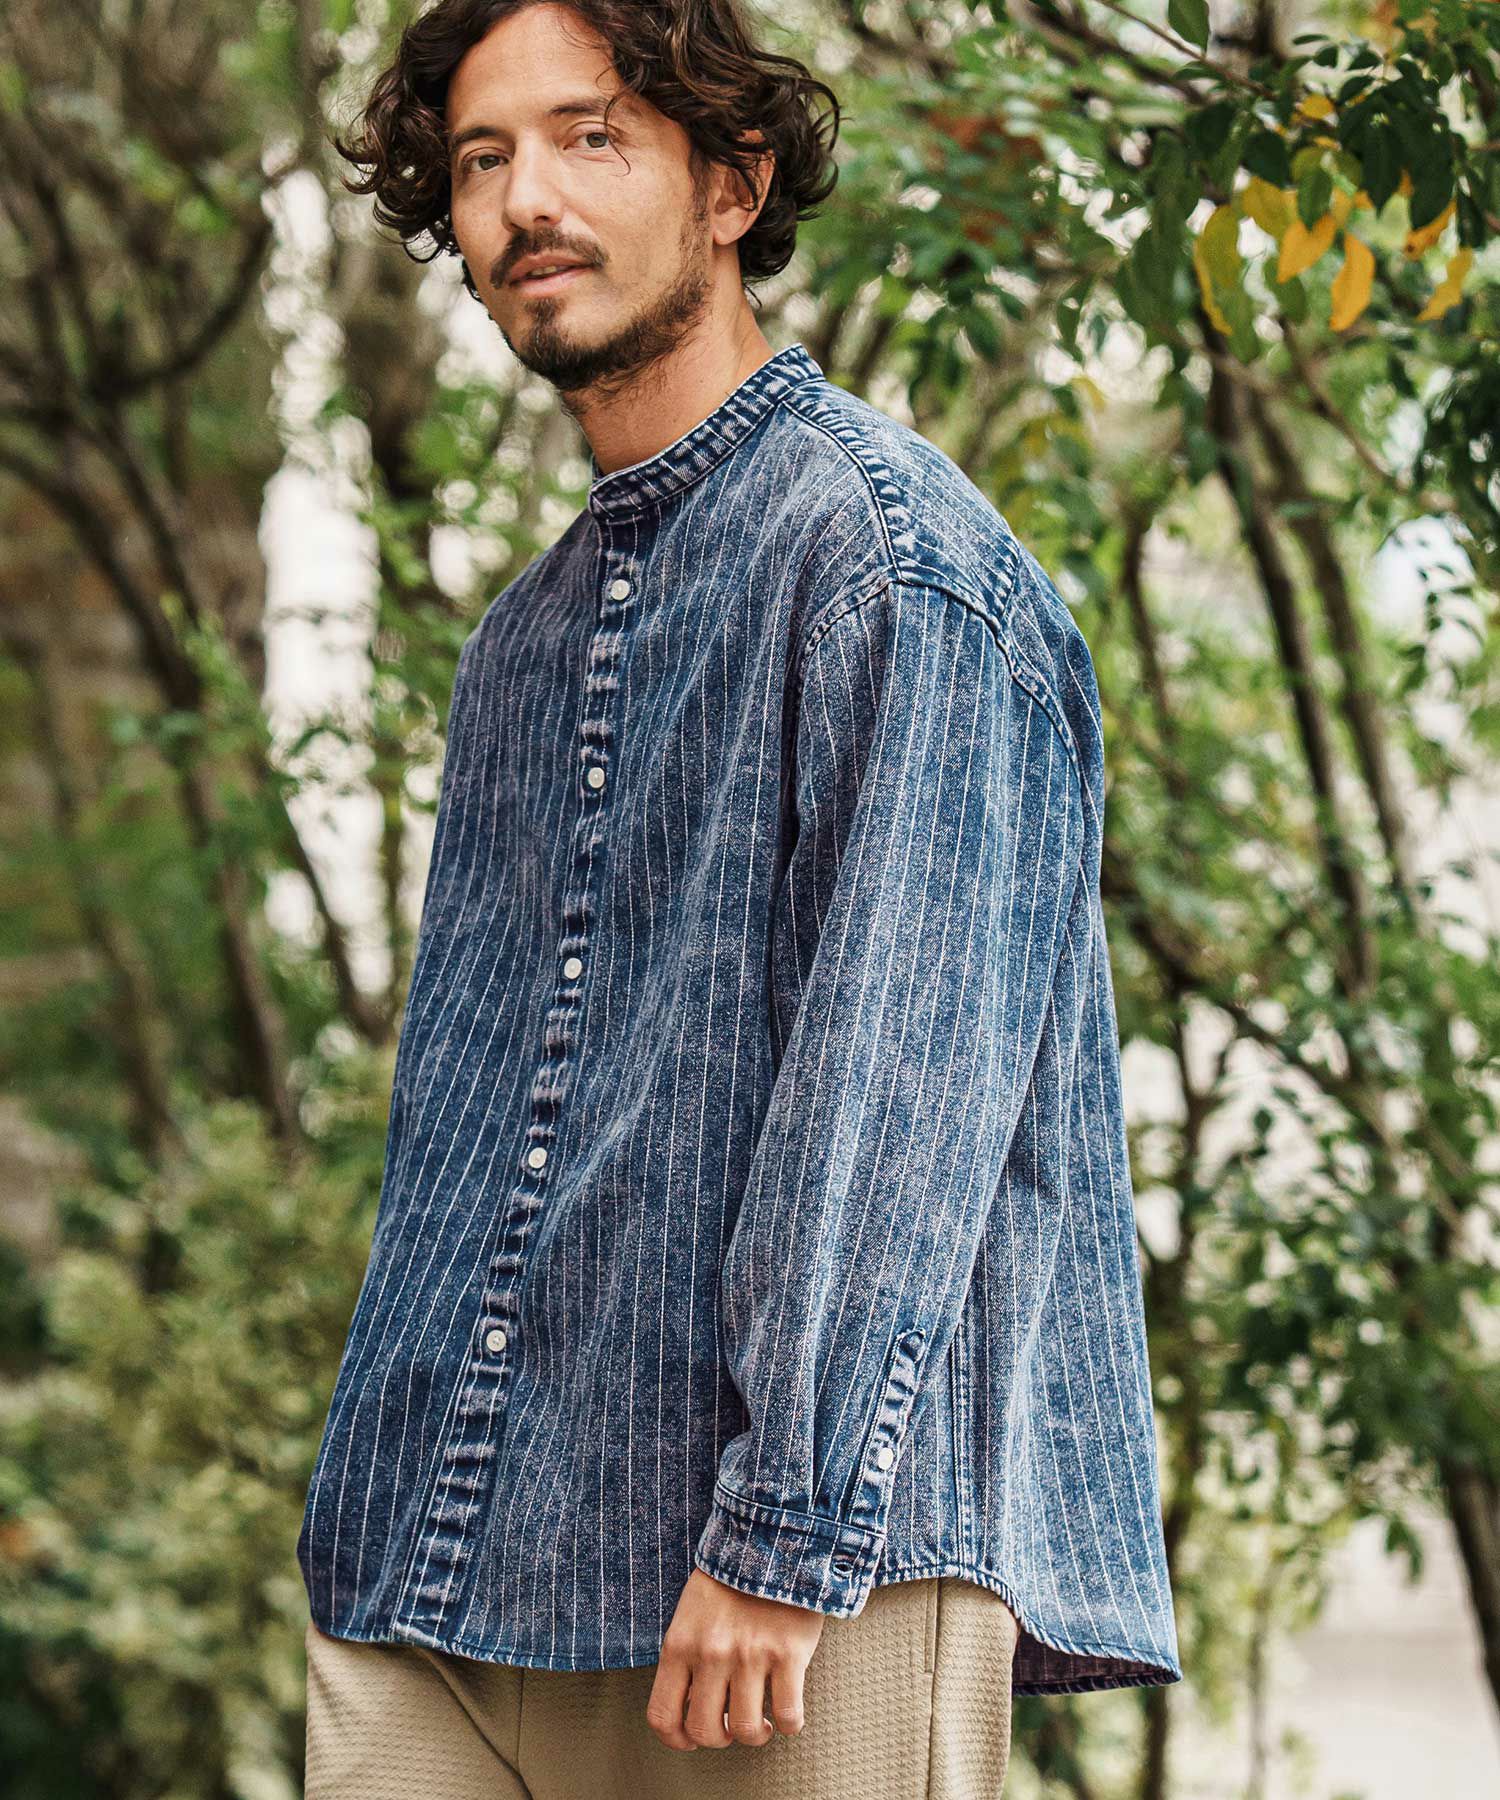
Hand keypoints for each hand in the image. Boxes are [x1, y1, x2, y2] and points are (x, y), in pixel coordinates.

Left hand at [646, 1567, 826, 1750]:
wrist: (773, 1539)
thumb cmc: (730, 1579)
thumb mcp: (691, 1613)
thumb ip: (685, 1656)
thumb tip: (689, 1707)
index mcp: (680, 1644)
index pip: (662, 1716)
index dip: (676, 1740)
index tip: (692, 1739)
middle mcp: (711, 1654)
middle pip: (706, 1732)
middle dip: (721, 1738)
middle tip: (733, 1725)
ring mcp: (750, 1655)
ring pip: (748, 1730)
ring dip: (757, 1735)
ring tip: (764, 1722)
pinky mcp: (788, 1654)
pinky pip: (790, 1714)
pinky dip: (790, 1724)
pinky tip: (788, 1711)